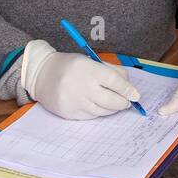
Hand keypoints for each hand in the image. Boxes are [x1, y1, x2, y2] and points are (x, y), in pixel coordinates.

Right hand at [23, 40, 140, 119]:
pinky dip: (99, 112)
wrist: (41, 75)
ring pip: (102, 111)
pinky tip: (101, 107)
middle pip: (111, 100)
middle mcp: (82, 86)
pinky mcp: (69, 113)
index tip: (136, 95)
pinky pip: (91, 116)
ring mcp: (74, 101)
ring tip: (116, 104)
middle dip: (123, 102)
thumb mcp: (90, 60)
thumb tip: (129, 86)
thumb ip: (111, 71)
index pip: (115, 81)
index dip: (128, 89)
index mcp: (89, 69)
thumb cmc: (70, 66)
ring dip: (112, 109)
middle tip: (128, 102)